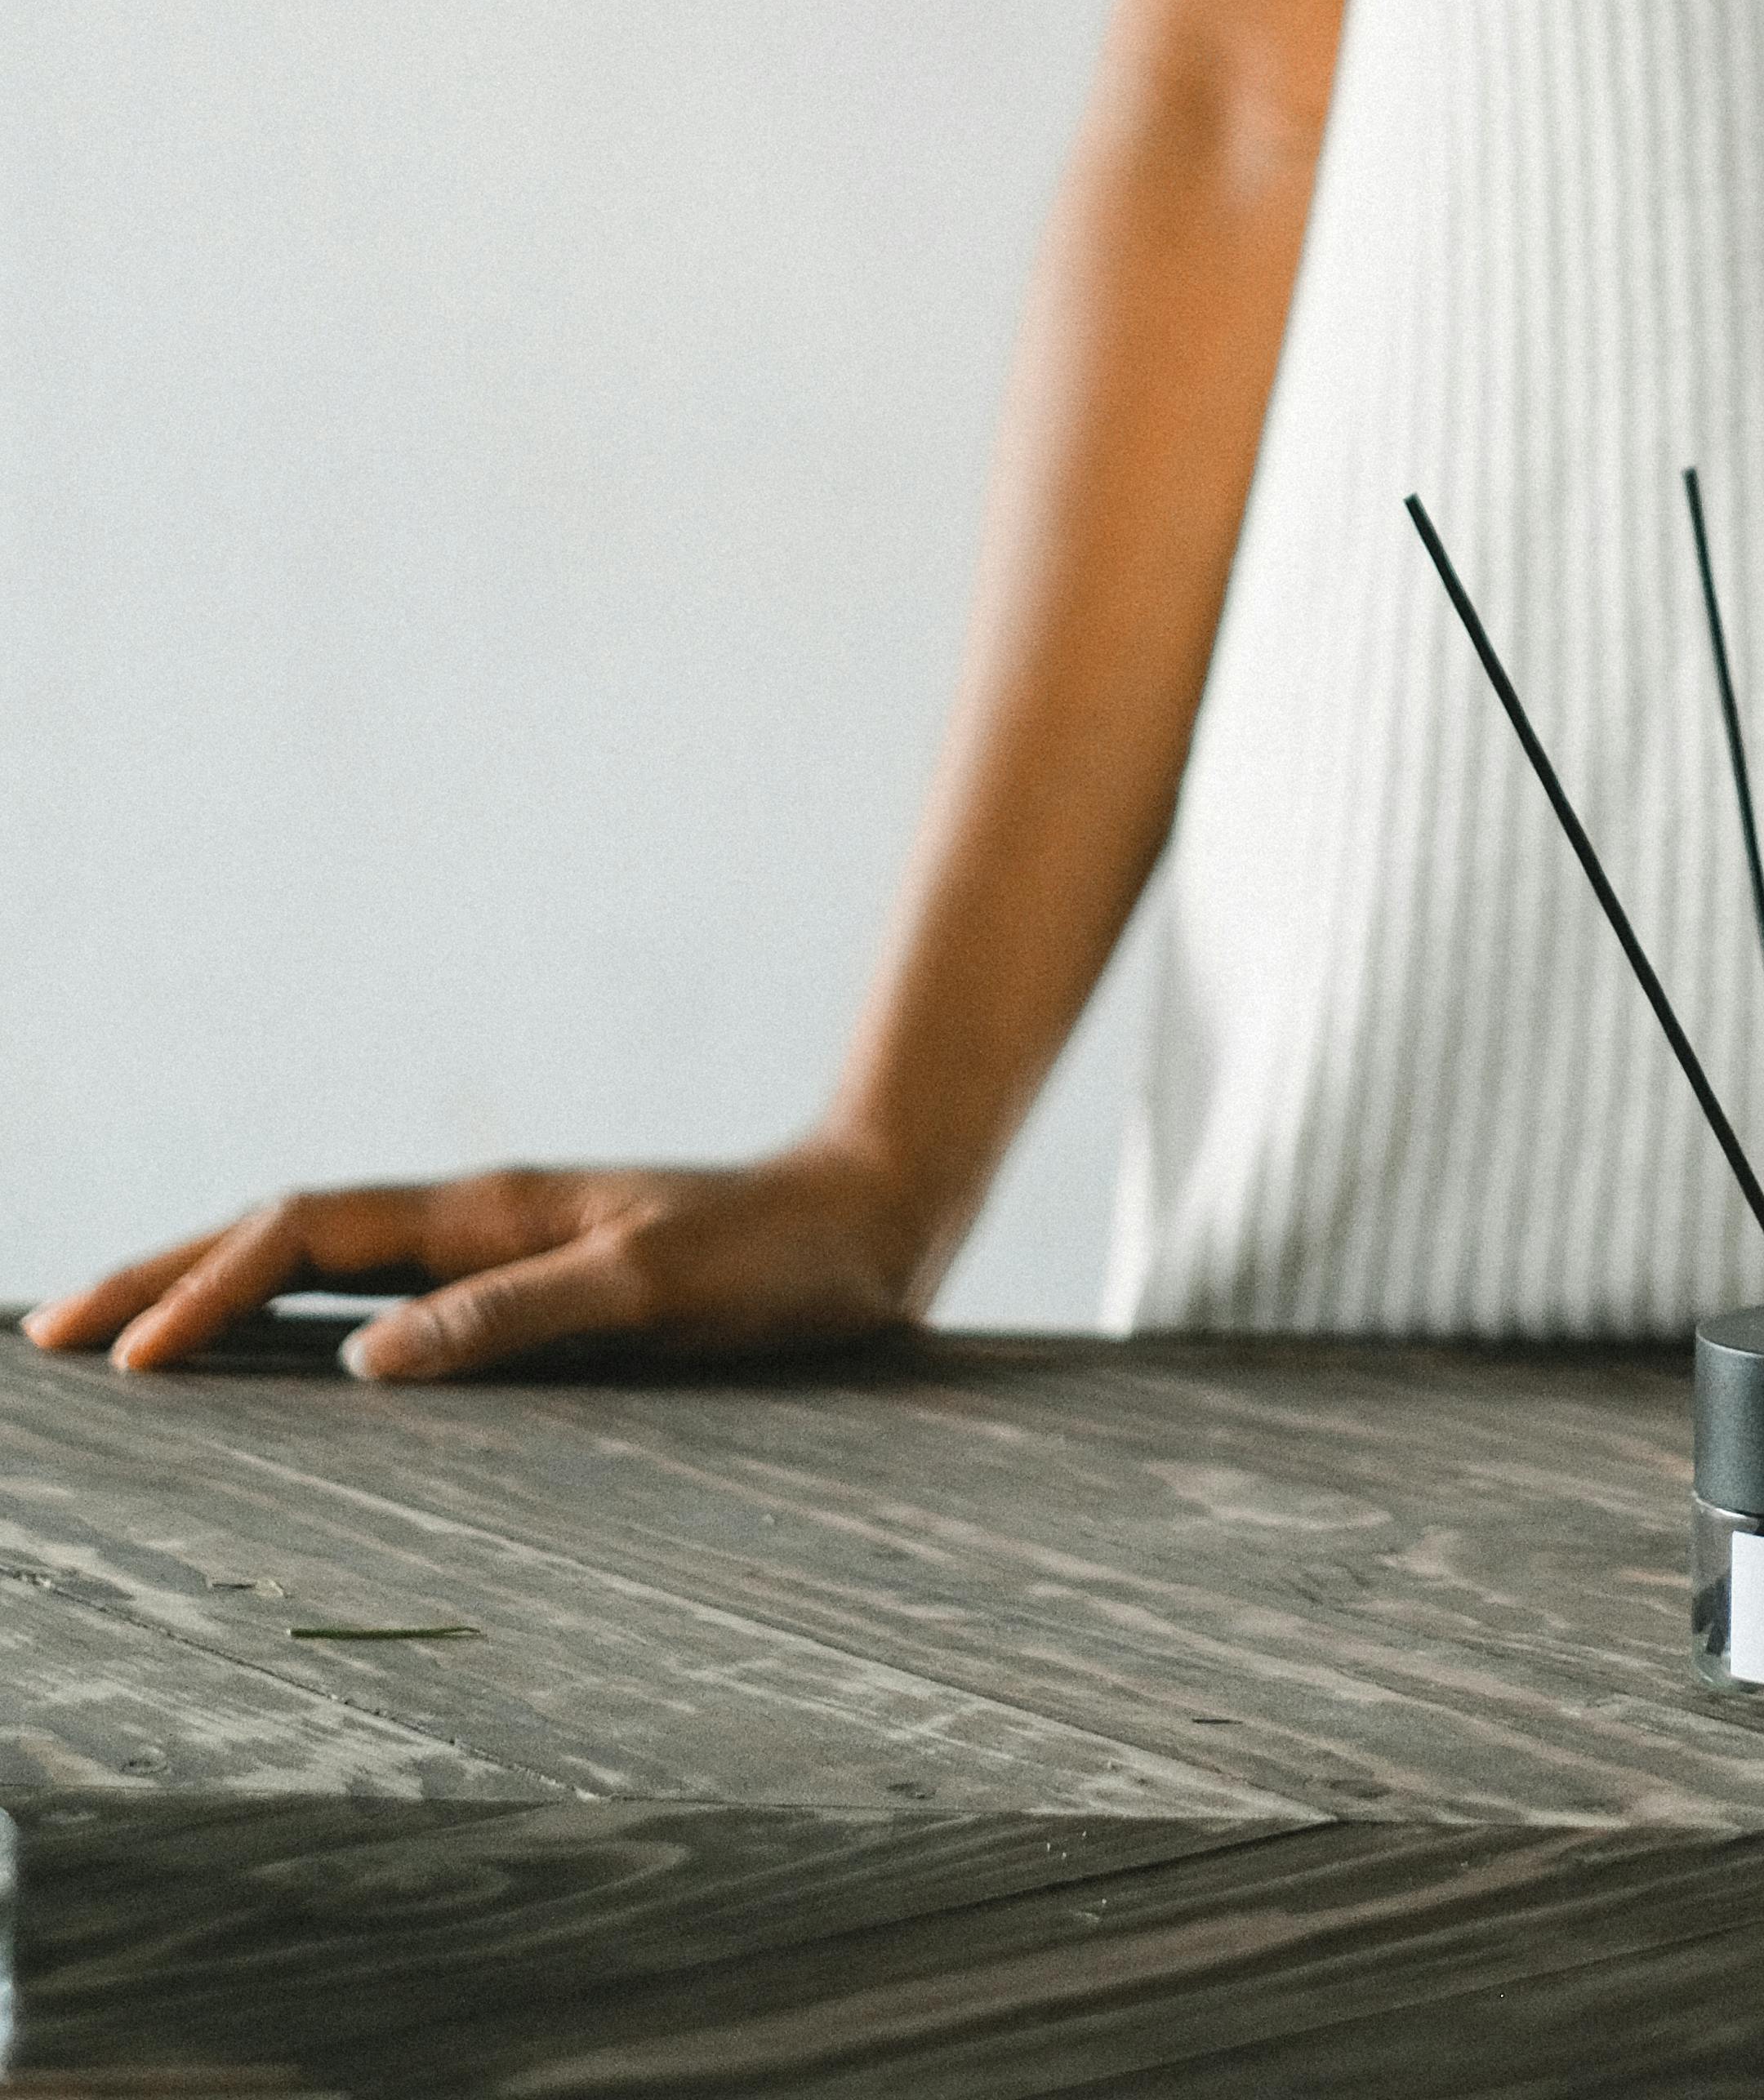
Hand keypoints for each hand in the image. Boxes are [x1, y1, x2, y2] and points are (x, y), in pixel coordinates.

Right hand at [19, 1135, 942, 1384]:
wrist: (868, 1219)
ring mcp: (493, 1248)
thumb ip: (518, 1316)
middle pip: (281, 1231)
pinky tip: (267, 1366)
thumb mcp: (654, 1288)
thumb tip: (364, 1363)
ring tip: (117, 1342)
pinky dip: (294, 1319)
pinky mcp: (524, 1287)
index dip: (206, 1287)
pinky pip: (374, 1297)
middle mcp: (473, 1219)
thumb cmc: (777, 1256)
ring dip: (215, 1291)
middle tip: (51, 1335)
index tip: (126, 1358)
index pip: (304, 1232)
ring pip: (317, 1261)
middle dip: (165, 1275)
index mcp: (486, 1210)